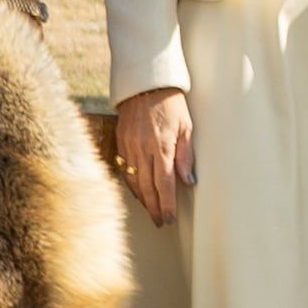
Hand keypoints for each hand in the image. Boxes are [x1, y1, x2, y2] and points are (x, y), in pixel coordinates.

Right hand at [108, 87, 194, 222]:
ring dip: (142, 199)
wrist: (144, 85)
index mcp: (162, 146)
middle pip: (147, 187)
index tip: (170, 218)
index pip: (164, 183)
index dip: (167, 204)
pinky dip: (131, 184)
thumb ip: (186, 155)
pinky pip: (124, 170)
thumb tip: (188, 181)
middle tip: (161, 221)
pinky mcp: (120, 142)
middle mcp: (142, 149)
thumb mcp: (186, 126)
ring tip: (151, 211)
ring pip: (134, 181)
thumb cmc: (171, 104)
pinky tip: (138, 192)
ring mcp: (129, 147)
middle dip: (154, 207)